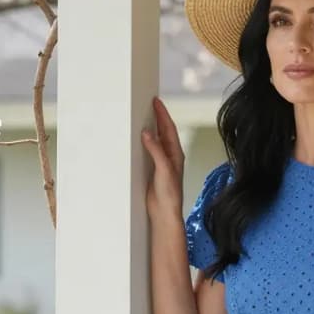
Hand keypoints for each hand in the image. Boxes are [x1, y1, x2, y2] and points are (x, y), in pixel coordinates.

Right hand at [140, 95, 184, 220]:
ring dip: (151, 129)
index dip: (162, 114)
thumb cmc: (169, 194)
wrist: (164, 212)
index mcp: (175, 154)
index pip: (168, 128)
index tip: (156, 101)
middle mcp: (169, 156)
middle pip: (163, 132)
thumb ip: (156, 150)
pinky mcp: (153, 170)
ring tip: (143, 116)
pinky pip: (148, 151)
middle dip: (157, 117)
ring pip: (156, 141)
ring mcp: (161, 163)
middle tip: (150, 104)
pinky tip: (137, 140)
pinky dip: (144, 142)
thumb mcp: (164, 169)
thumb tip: (147, 133)